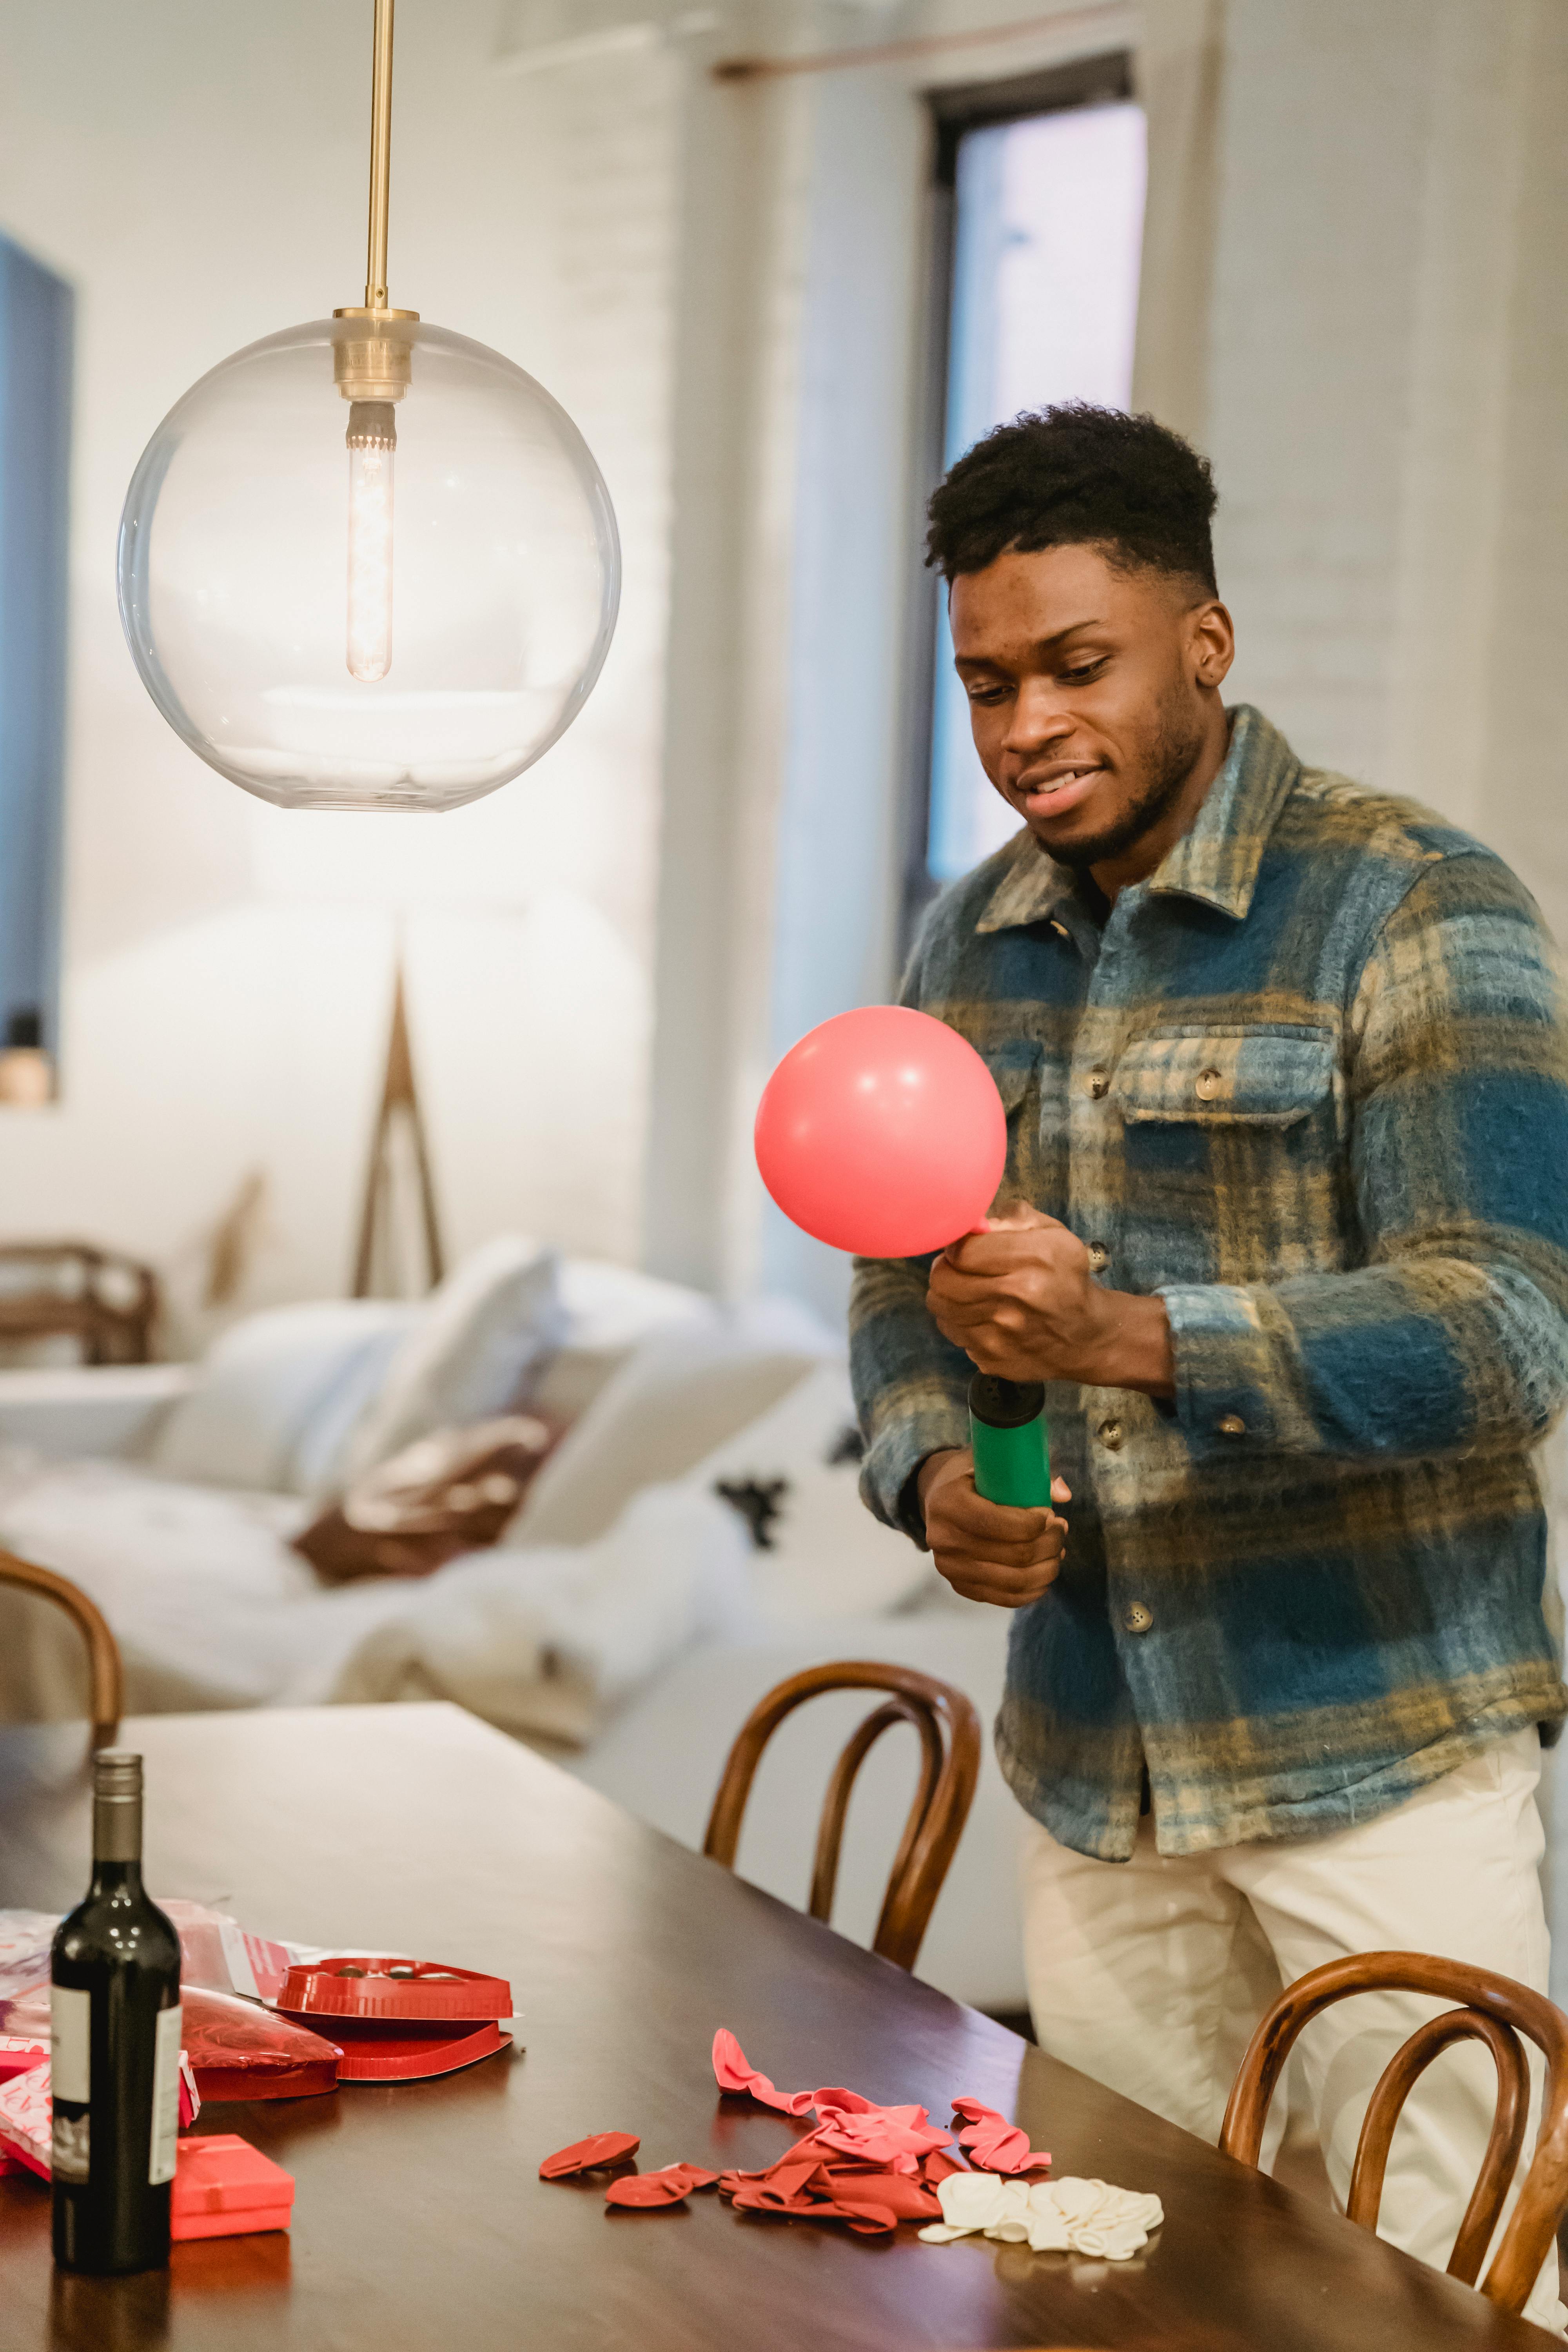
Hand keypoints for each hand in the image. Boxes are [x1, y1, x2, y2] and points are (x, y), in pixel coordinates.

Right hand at [917, 1446, 1071, 1608]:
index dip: (1033, 1523)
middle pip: (1013, 1554)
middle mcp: (943, 1539)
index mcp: (948, 1503)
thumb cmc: (974, 1480)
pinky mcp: (960, 1587)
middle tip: (1061, 1530)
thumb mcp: (994, 1466)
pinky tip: (1045, 1573)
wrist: (939, 1501)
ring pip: (1015, 1581)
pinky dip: (1033, 1590)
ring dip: (1047, 1568)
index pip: (997, 1522)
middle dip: (1048, 1544)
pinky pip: (1006, 1598)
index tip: (1050, 1515)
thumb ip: (1028, 1474)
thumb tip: (1063, 1493)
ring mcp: (949, 1567)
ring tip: (1058, 1550)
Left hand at [926, 1204, 1174, 1395]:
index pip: (962, 1251)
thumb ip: (1012, 1217)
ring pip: (940, 1307)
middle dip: (946, 1269)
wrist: (1087, 1337)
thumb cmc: (1066, 1278)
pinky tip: (983, 1315)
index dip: (957, 1246)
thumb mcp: (1053, 1234)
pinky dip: (960, 1322)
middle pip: (942, 1280)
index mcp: (1032, 1263)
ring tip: (970, 1289)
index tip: (966, 1247)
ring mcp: (1000, 1336)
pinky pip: (953, 1333)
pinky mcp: (991, 1359)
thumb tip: (975, 1222)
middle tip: (960, 1267)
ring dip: (949, 1295)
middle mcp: (1013, 1301)